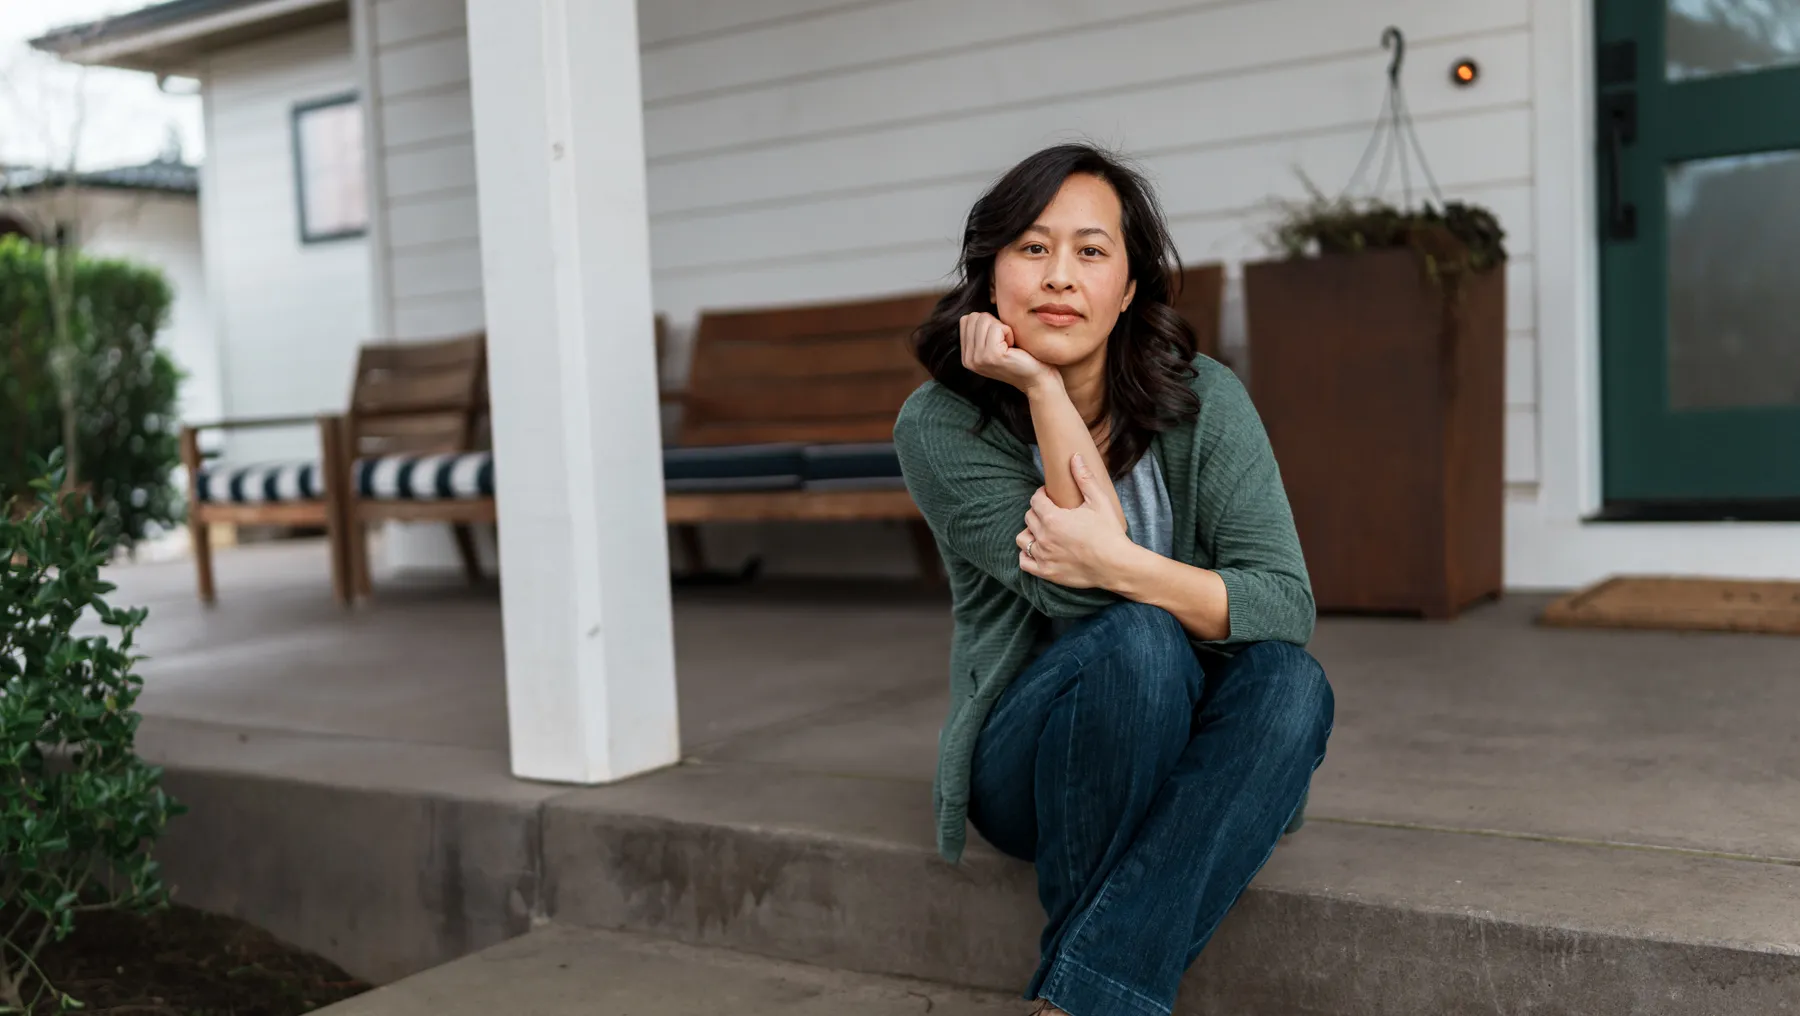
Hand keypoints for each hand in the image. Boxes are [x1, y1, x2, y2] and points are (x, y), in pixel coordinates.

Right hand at [960, 312, 1056, 393]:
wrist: (1039, 378)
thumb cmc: (1022, 356)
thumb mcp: (996, 342)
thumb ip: (983, 328)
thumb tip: (983, 302)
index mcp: (967, 356)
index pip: (967, 319)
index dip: (988, 322)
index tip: (1000, 340)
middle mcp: (968, 359)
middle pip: (974, 317)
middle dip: (995, 323)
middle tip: (1007, 343)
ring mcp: (978, 359)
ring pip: (984, 320)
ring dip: (1003, 328)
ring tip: (1010, 346)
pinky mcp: (991, 356)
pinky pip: (997, 327)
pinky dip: (1010, 332)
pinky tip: (1014, 347)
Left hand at [1016, 454, 1132, 588]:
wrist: (1116, 565)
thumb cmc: (1109, 532)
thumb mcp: (1099, 501)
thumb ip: (1084, 478)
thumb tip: (1075, 456)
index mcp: (1053, 518)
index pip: (1036, 500)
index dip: (1042, 495)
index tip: (1049, 496)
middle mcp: (1044, 537)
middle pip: (1029, 517)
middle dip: (1037, 511)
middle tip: (1050, 512)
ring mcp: (1043, 556)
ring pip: (1023, 539)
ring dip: (1030, 532)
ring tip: (1043, 531)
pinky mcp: (1046, 572)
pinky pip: (1024, 562)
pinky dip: (1027, 555)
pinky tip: (1038, 549)